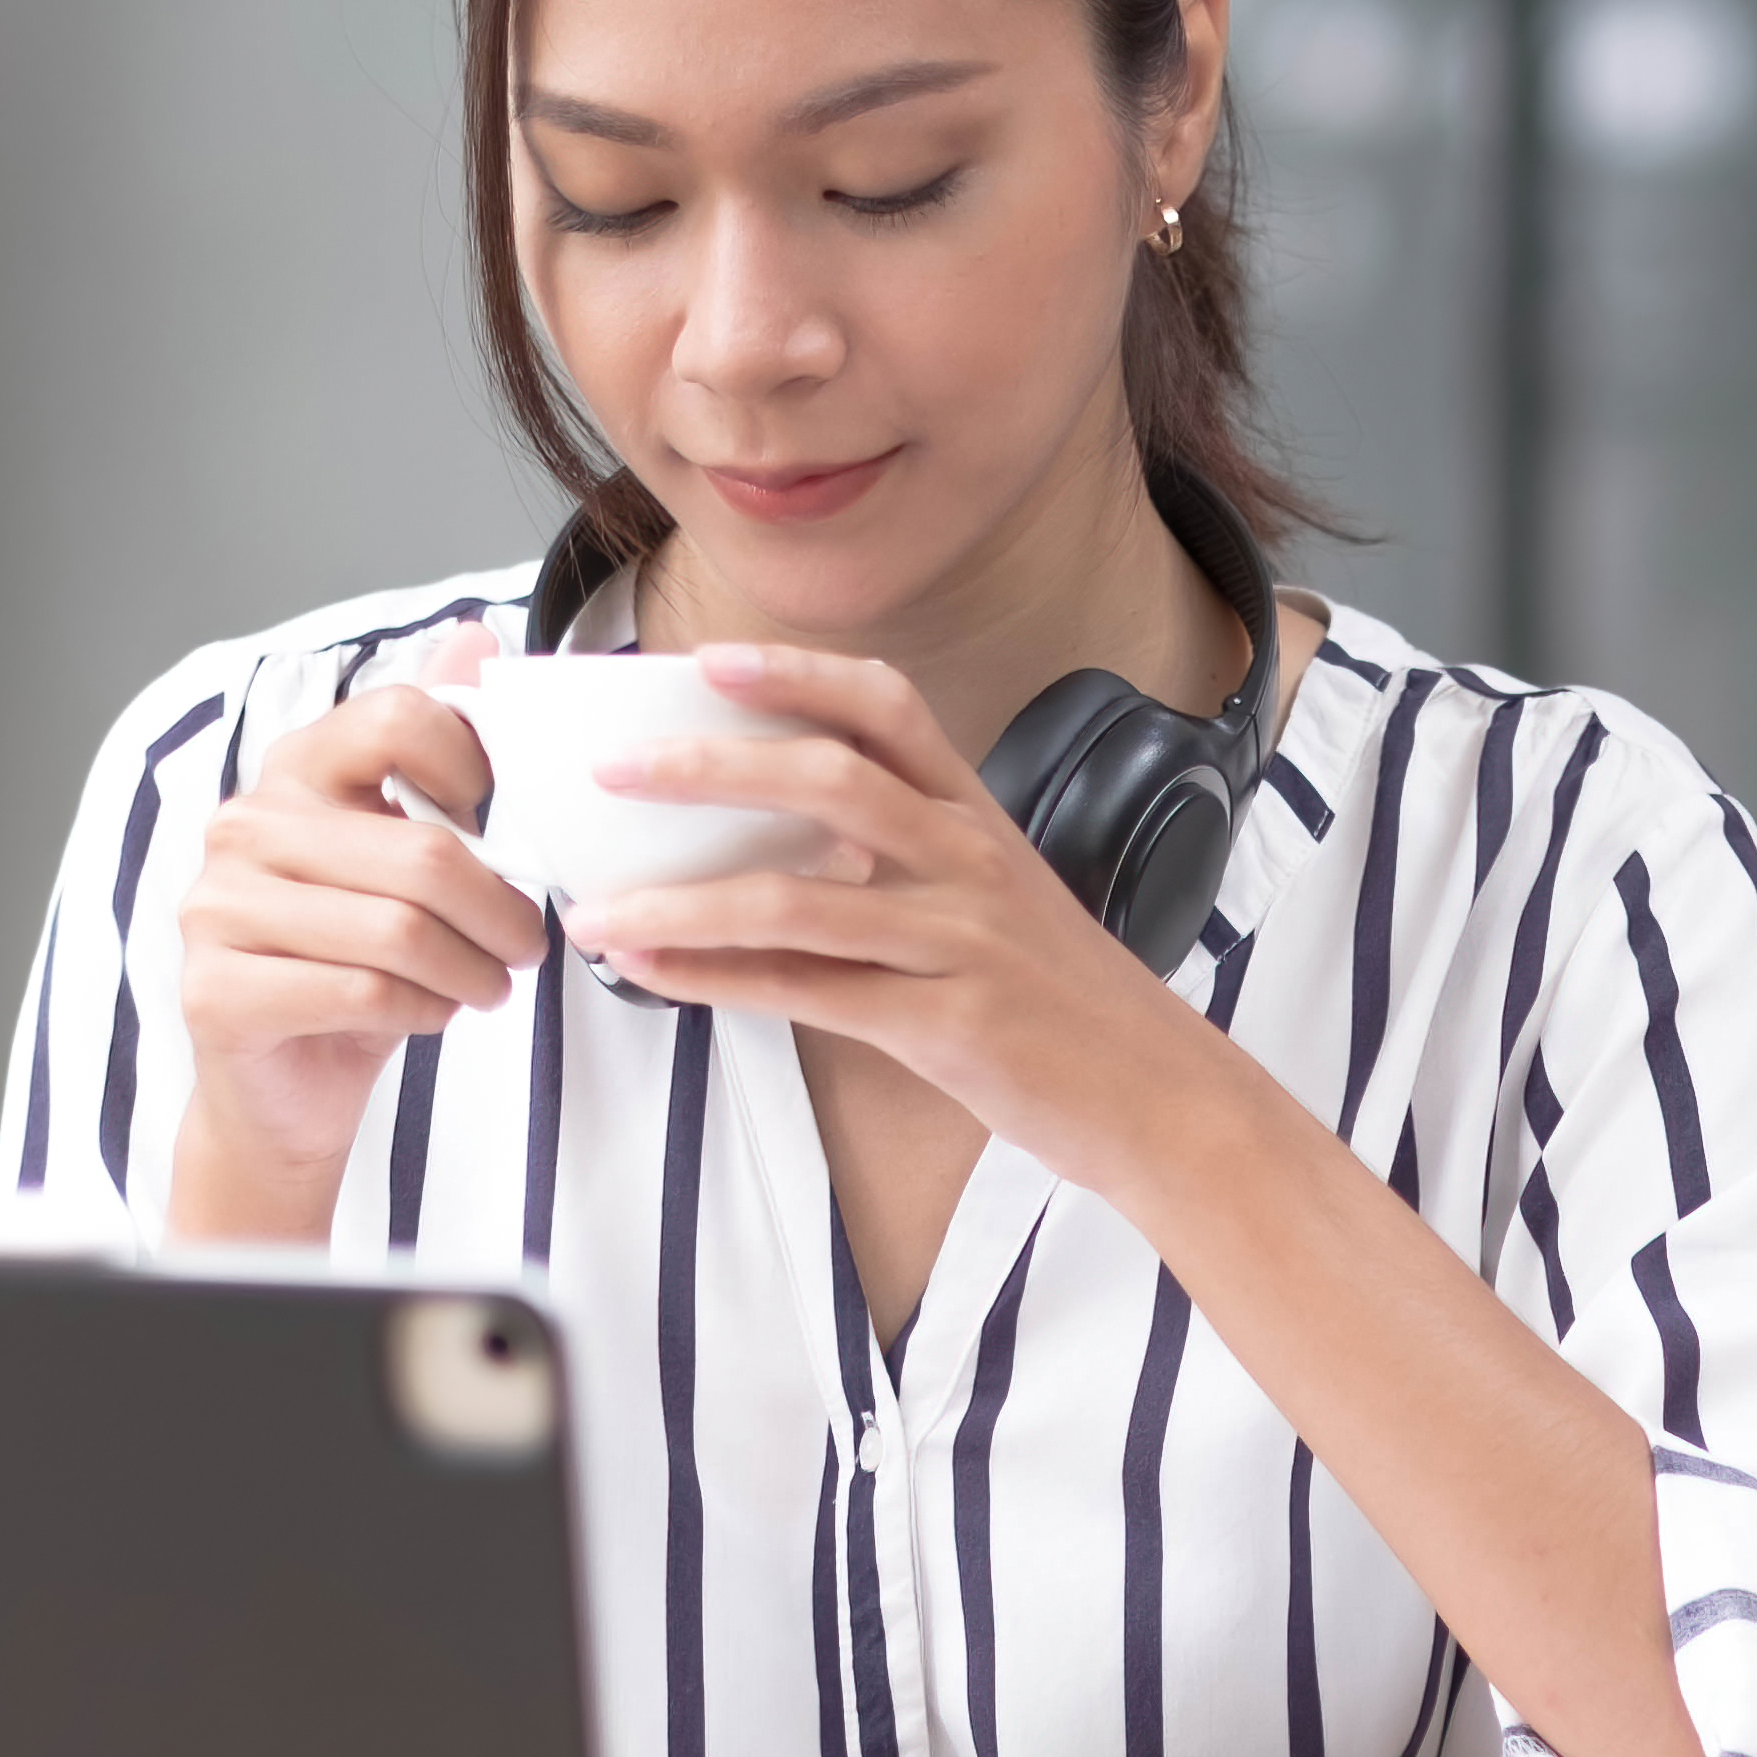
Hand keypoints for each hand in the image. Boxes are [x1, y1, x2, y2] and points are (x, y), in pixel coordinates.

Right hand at [168, 624, 557, 1239]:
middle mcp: (243, 826)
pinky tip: (431, 1013)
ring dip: (471, 971)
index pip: (403, 718)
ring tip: (488, 985)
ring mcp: (216, 908)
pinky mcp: (215, 990)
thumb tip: (480, 632)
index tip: (499, 827)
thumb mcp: (405, 848)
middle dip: (501, 912)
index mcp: (294, 770)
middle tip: (528, 947)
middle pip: (423, 853)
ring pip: (399, 932)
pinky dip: (424, 1011)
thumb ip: (434, 745)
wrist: (285, 1086)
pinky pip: (362, 993)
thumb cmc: (357, 960)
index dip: (476, 770)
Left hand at [562, 643, 1266, 1189]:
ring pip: (796, 902)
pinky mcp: (946, 1024)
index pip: (887, 709)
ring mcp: (959, 942)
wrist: (1161, 1096)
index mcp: (978, 816)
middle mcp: (969, 861)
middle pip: (827, 780)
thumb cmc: (1062, 999)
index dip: (797, 675)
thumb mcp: (996, 902)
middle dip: (708, 768)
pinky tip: (654, 975)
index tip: (711, 661)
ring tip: (595, 911)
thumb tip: (772, 841)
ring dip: (681, 903)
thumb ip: (904, 859)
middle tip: (614, 769)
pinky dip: (716, 983)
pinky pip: (808, 995)